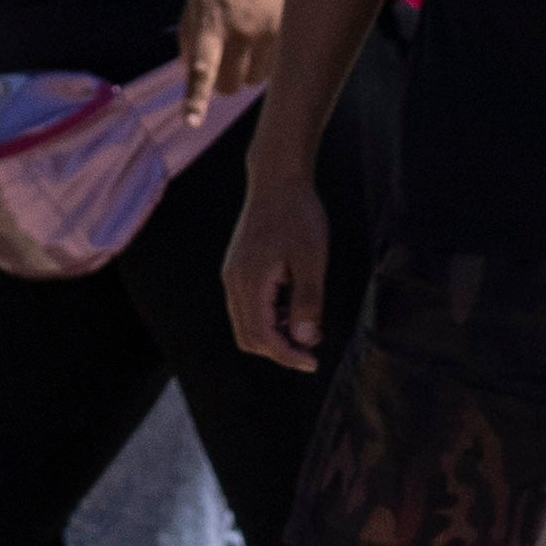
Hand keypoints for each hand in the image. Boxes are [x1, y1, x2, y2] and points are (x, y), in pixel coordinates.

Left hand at [170, 0, 280, 119]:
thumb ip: (189, 36)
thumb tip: (191, 74)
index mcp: (211, 22)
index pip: (201, 68)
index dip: (197, 98)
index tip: (192, 122)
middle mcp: (242, 30)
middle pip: (231, 86)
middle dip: (224, 82)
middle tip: (224, 62)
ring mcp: (271, 31)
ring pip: (256, 80)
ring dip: (249, 69)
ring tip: (249, 39)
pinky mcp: (294, 29)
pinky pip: (278, 65)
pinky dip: (269, 59)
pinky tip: (267, 32)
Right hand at [226, 139, 333, 369]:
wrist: (277, 181)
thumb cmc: (298, 216)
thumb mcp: (312, 260)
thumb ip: (308, 301)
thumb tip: (306, 339)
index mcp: (250, 283)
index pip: (262, 336)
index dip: (287, 355)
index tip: (313, 363)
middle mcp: (233, 284)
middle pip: (248, 337)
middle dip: (278, 350)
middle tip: (311, 351)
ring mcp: (232, 277)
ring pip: (245, 324)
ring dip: (274, 334)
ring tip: (306, 326)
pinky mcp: (237, 270)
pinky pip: (246, 307)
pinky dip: (268, 318)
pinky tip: (292, 306)